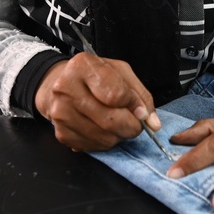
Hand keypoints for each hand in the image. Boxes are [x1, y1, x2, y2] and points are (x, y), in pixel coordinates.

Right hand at [35, 52, 159, 151]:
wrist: (60, 85)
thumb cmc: (94, 77)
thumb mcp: (121, 73)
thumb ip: (140, 95)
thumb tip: (152, 122)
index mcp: (82, 66)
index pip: (116, 94)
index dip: (134, 105)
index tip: (140, 110)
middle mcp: (66, 89)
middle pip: (110, 120)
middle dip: (131, 126)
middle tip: (135, 123)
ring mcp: (61, 113)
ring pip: (104, 138)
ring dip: (119, 136)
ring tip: (117, 123)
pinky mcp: (61, 133)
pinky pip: (94, 147)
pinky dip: (105, 142)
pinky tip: (103, 129)